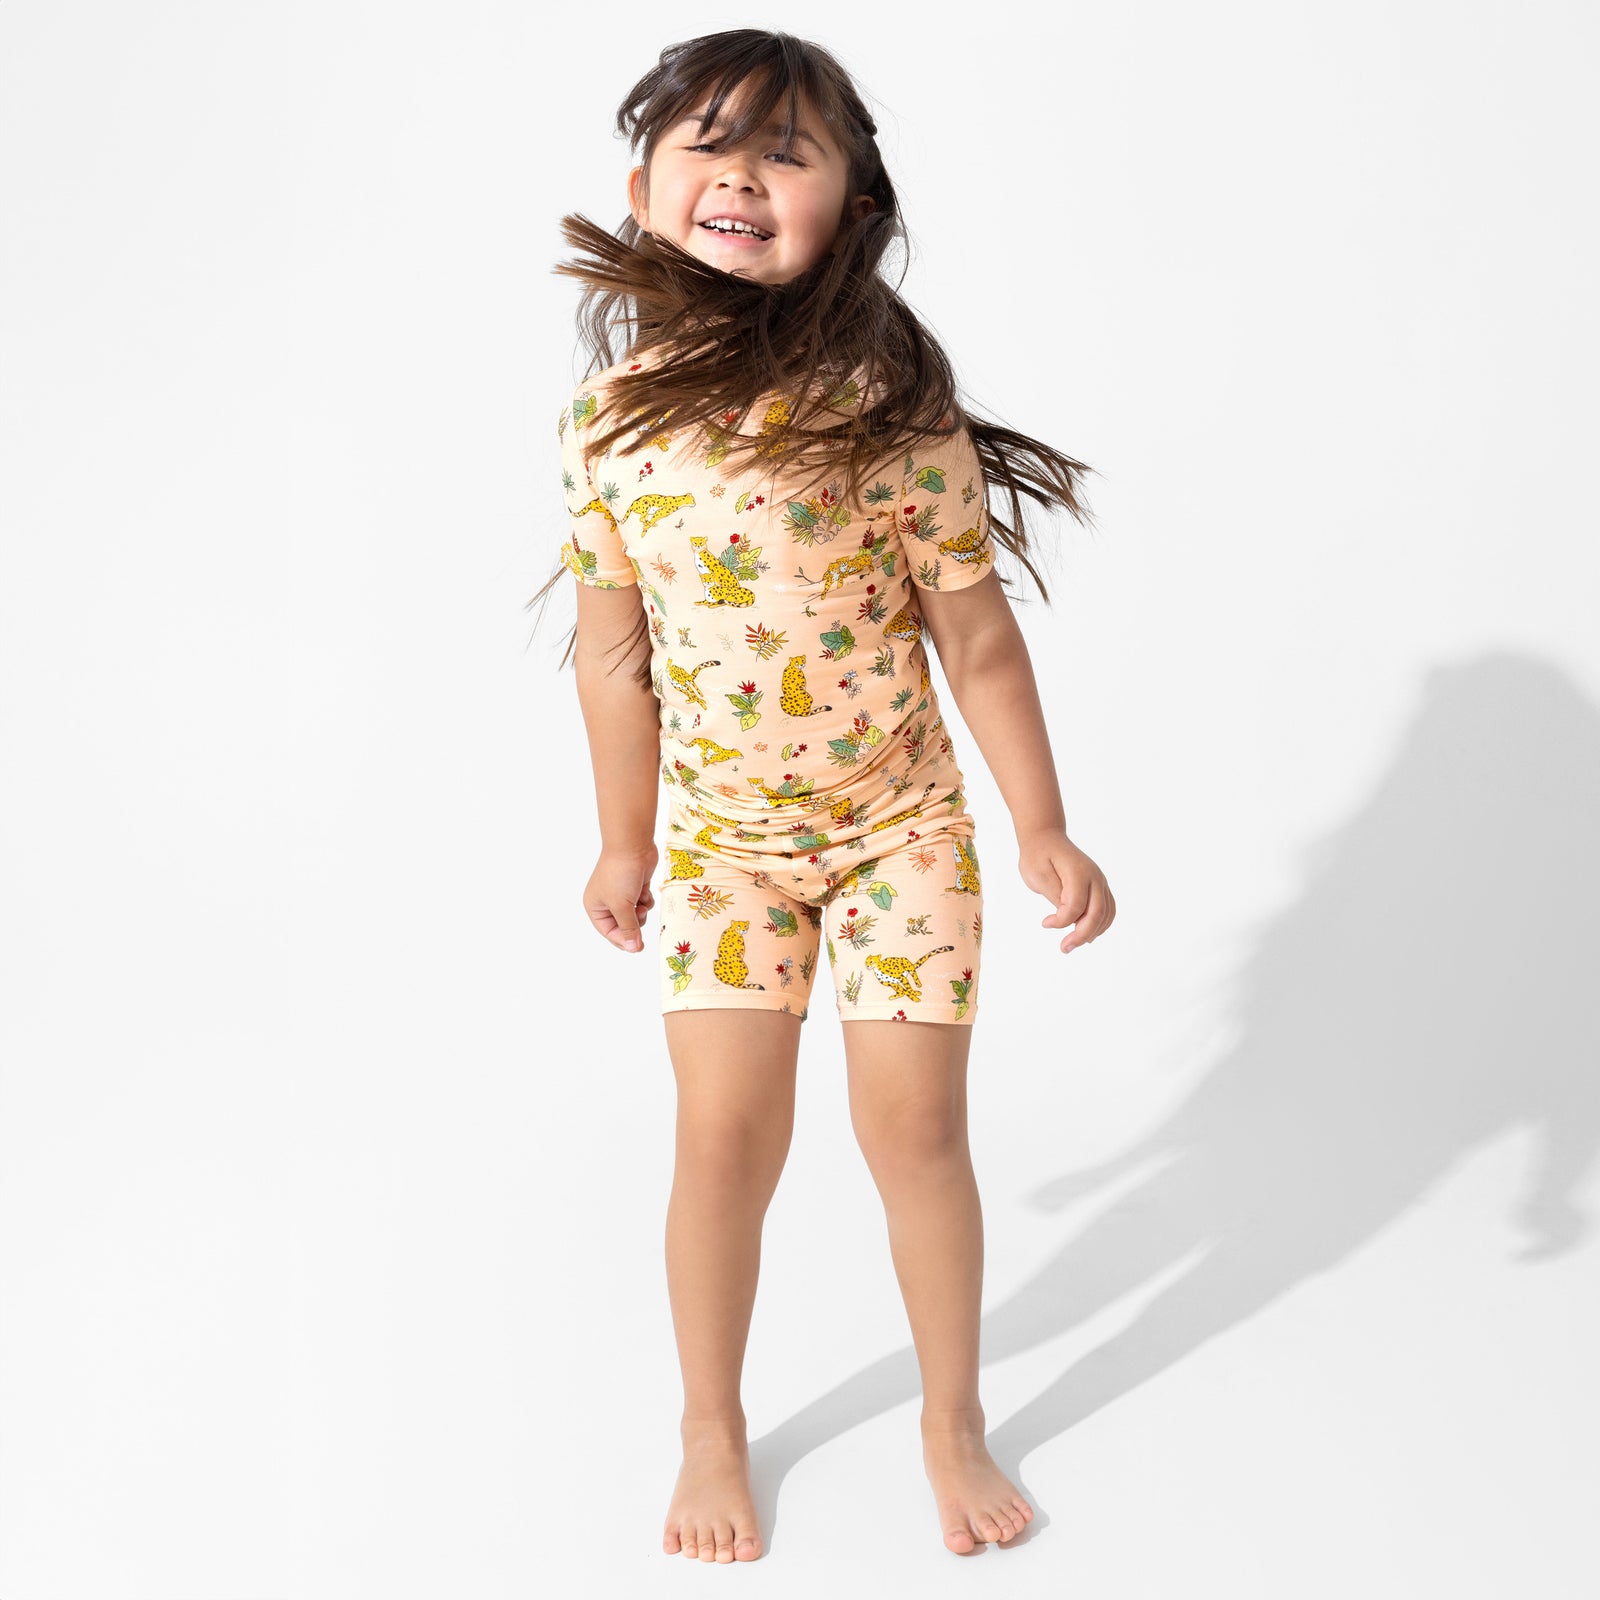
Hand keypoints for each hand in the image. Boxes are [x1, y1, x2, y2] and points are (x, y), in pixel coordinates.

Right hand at [584, 844, 658, 952]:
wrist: (632, 845)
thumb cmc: (620, 874)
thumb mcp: (622, 906)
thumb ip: (628, 928)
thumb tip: (633, 948)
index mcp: (595, 907)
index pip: (609, 932)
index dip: (623, 940)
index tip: (639, 947)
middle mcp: (607, 901)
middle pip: (624, 925)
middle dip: (634, 922)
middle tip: (639, 913)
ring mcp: (622, 894)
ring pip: (636, 916)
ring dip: (642, 912)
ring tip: (640, 901)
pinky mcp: (635, 887)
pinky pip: (643, 903)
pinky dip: (646, 900)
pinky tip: (645, 890)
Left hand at [1019, 829, 1114, 953]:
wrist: (1046, 838)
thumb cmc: (1038, 856)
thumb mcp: (1037, 874)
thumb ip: (1054, 895)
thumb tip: (1067, 915)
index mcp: (1078, 872)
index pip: (1076, 905)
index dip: (1061, 920)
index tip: (1045, 923)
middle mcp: (1095, 877)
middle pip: (1097, 913)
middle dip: (1081, 935)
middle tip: (1064, 948)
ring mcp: (1100, 881)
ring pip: (1107, 914)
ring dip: (1092, 932)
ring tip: (1072, 944)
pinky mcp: (1099, 886)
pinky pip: (1108, 909)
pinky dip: (1100, 924)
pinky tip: (1085, 934)